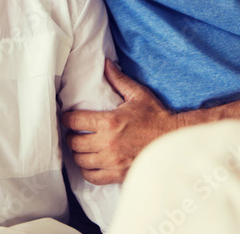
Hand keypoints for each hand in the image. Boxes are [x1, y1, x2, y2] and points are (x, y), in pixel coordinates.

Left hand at [62, 60, 181, 184]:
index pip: (75, 121)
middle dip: (71, 136)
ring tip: (81, 147)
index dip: (67, 118)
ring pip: (80, 160)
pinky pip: (92, 176)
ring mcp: (112, 161)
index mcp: (110, 122)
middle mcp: (108, 143)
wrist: (172, 140)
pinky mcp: (118, 174)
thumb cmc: (155, 116)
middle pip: (74, 142)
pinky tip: (90, 162)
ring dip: (78, 153)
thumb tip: (106, 63)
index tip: (67, 117)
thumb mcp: (137, 94)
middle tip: (74, 132)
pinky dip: (87, 170)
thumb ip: (118, 79)